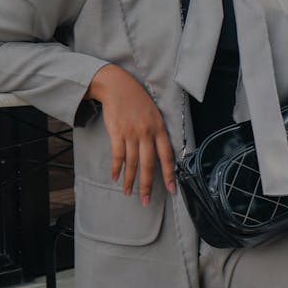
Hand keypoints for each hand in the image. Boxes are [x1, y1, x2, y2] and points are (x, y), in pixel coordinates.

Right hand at [86, 64, 175, 205]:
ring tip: (128, 193)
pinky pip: (118, 155)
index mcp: (159, 127)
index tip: (172, 190)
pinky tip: (116, 177)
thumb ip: (157, 132)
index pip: (167, 156)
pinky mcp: (117, 132)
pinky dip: (116, 168)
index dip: (169, 175)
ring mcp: (131, 133)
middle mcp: (147, 132)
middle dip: (147, 185)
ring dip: (129, 180)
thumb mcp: (154, 113)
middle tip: (146, 201)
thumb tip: (160, 154)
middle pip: (149, 164)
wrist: (117, 85)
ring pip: (132, 163)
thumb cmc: (137, 99)